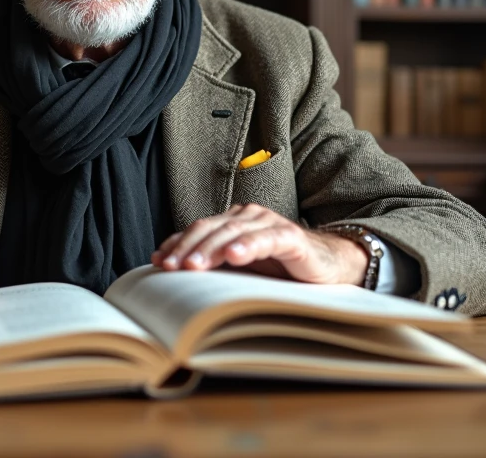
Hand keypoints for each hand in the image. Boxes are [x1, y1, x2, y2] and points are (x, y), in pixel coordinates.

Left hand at [150, 203, 368, 284]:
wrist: (327, 267)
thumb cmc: (280, 269)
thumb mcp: (240, 268)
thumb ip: (212, 263)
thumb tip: (169, 269)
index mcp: (232, 221)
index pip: (197, 230)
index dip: (177, 244)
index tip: (158, 262)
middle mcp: (248, 217)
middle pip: (210, 228)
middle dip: (187, 247)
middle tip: (171, 267)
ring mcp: (269, 224)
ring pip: (233, 232)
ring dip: (211, 248)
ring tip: (194, 265)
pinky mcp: (291, 237)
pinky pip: (267, 239)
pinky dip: (249, 246)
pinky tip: (235, 256)